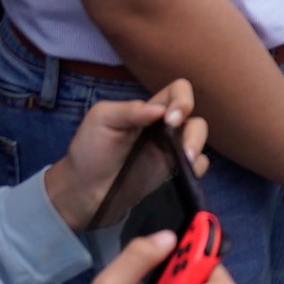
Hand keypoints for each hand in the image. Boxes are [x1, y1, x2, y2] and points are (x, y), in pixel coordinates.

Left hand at [46, 81, 206, 230]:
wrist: (84, 191)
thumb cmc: (90, 150)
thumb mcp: (101, 119)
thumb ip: (130, 110)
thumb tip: (161, 110)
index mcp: (149, 110)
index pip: (178, 92)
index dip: (182, 100)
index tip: (169, 118)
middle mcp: (164, 128)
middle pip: (195, 118)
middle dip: (194, 131)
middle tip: (183, 148)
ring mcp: (170, 151)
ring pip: (199, 140)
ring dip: (197, 146)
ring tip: (186, 161)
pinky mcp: (172, 173)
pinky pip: (197, 165)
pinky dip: (196, 167)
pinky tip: (182, 173)